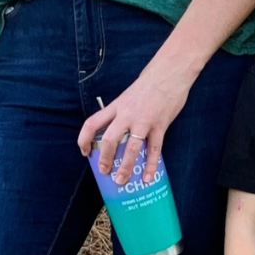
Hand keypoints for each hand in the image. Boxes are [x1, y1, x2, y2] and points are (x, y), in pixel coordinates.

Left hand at [77, 63, 193, 185]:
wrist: (169, 73)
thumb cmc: (149, 84)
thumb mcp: (128, 96)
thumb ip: (122, 112)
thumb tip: (117, 133)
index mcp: (117, 106)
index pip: (93, 123)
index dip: (84, 139)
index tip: (84, 152)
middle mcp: (127, 114)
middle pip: (110, 139)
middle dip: (105, 158)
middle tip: (104, 171)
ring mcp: (144, 121)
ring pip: (132, 148)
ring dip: (125, 167)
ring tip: (121, 180)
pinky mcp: (160, 125)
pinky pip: (154, 150)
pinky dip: (151, 166)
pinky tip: (147, 177)